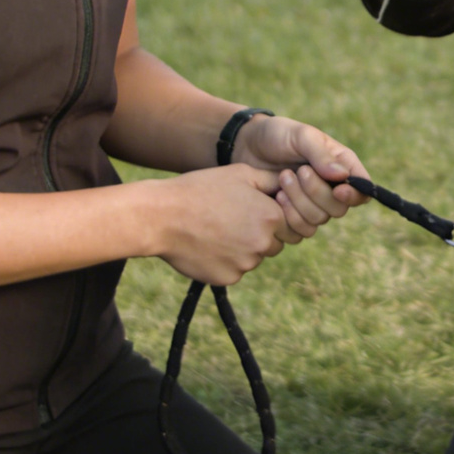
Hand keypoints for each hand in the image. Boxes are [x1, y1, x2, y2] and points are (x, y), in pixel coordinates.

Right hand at [151, 164, 291, 285]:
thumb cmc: (200, 190)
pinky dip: (225, 262)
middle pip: (274, 244)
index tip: (249, 210)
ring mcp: (245, 264)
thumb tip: (291, 183)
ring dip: (242, 249)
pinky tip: (207, 245)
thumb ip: (272, 181)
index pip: (288, 224)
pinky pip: (235, 271)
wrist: (162, 217)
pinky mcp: (227, 279)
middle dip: (259, 234)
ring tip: (216, 231)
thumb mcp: (240, 174)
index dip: (270, 216)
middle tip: (231, 220)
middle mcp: (263, 244)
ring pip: (254, 258)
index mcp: (271, 217)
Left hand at [231, 114, 371, 240]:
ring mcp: (313, 204)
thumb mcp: (300, 136)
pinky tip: (276, 196)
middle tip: (298, 171)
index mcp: (341, 165)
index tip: (338, 191)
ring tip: (282, 178)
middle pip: (339, 208)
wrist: (247, 147)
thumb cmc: (277, 134)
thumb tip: (343, 176)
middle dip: (316, 192)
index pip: (362, 189)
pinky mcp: (295, 216)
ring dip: (299, 202)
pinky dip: (289, 216)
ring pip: (319, 220)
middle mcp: (332, 188)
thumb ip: (321, 155)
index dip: (354, 195)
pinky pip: (301, 230)